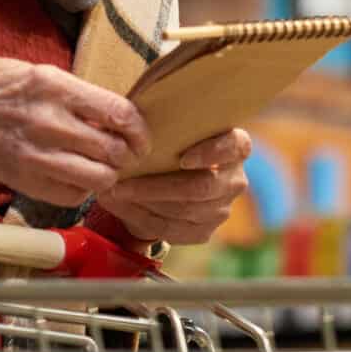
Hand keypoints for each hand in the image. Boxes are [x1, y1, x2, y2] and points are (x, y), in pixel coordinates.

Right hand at [0, 55, 149, 206]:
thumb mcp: (36, 71)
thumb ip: (74, 94)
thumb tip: (111, 113)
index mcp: (54, 86)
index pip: (119, 112)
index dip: (139, 129)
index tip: (141, 135)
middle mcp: (48, 122)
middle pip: (114, 151)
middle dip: (128, 155)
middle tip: (127, 154)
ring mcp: (35, 156)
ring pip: (98, 179)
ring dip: (108, 176)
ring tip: (104, 168)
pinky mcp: (23, 181)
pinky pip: (71, 196)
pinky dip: (82, 191)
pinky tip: (76, 178)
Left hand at [98, 129, 250, 245]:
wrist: (170, 181)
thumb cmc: (171, 145)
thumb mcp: (172, 130)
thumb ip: (162, 123)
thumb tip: (128, 119)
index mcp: (236, 147)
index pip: (236, 146)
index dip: (213, 152)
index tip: (183, 158)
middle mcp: (234, 180)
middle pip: (202, 186)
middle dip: (157, 186)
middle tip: (121, 181)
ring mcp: (221, 209)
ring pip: (183, 211)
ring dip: (144, 202)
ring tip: (114, 192)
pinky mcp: (204, 232)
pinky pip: (172, 229)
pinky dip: (142, 217)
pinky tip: (121, 205)